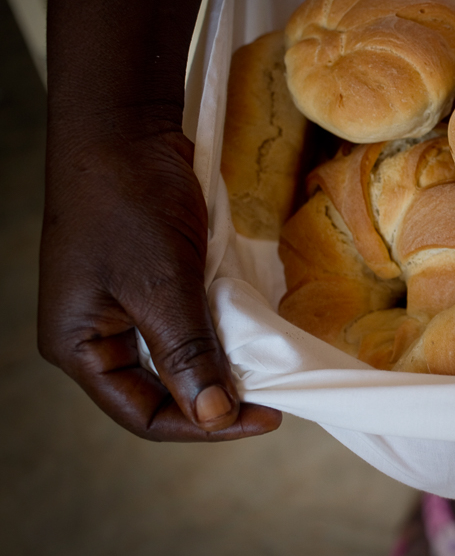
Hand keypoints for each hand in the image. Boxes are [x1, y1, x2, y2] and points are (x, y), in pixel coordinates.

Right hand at [38, 110, 281, 441]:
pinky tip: (252, 335)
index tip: (265, 418)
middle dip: (216, 398)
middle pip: (161, 393)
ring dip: (222, 366)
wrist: (125, 128)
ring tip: (267, 369)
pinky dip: (220, 333)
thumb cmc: (127, 203)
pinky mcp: (149, 284)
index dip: (204, 427)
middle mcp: (96, 337)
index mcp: (78, 347)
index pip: (143, 415)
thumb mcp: (161, 285)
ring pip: (179, 360)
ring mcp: (122, 310)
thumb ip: (187, 353)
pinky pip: (186, 325)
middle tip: (274, 397)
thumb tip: (215, 416)